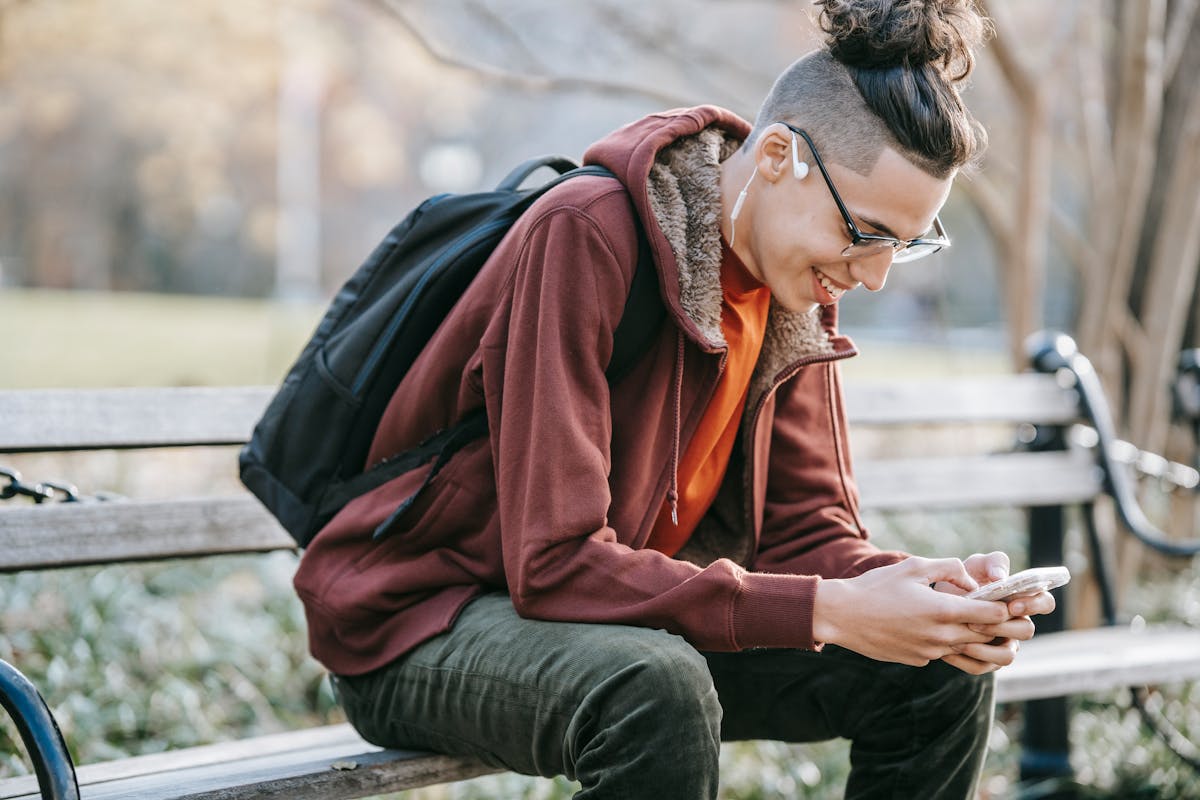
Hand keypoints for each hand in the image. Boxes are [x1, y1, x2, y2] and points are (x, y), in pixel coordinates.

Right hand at [813, 556, 1008, 667]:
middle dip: (1001, 626)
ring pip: (968, 648)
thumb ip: (949, 568)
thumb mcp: (914, 566)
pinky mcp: (918, 660)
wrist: (842, 616)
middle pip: (987, 636)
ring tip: (979, 625)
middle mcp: (941, 636)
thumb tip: (971, 581)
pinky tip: (937, 629)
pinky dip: (949, 643)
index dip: (1006, 607)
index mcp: (943, 611)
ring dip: (977, 638)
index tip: (1011, 600)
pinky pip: (944, 653)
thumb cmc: (876, 587)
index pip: (993, 614)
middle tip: (1010, 616)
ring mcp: (930, 652)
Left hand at [932, 551, 1056, 674]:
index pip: (1045, 602)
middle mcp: (1017, 624)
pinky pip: (982, 667)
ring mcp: (1004, 644)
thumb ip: (992, 563)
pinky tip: (949, 649)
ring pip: (1007, 656)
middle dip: (1003, 627)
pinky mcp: (987, 661)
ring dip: (985, 648)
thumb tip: (999, 577)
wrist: (936, 604)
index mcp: (1021, 600)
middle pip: (1027, 631)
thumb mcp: (976, 565)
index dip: (1034, 605)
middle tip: (977, 622)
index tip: (1012, 605)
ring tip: (962, 636)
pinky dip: (966, 659)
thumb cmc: (965, 581)